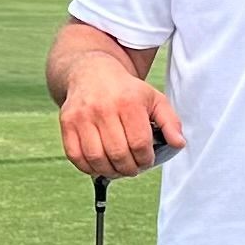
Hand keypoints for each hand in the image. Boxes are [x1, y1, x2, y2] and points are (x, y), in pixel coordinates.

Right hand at [60, 54, 184, 178]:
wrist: (91, 73)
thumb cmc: (126, 91)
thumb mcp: (153, 99)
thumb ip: (170, 122)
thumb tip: (178, 144)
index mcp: (128, 102)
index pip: (139, 143)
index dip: (145, 159)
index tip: (146, 160)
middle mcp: (103, 108)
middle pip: (118, 154)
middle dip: (130, 168)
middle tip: (133, 167)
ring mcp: (82, 116)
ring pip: (97, 158)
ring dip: (110, 171)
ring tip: (118, 168)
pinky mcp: (66, 123)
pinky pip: (76, 156)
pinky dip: (88, 167)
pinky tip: (99, 165)